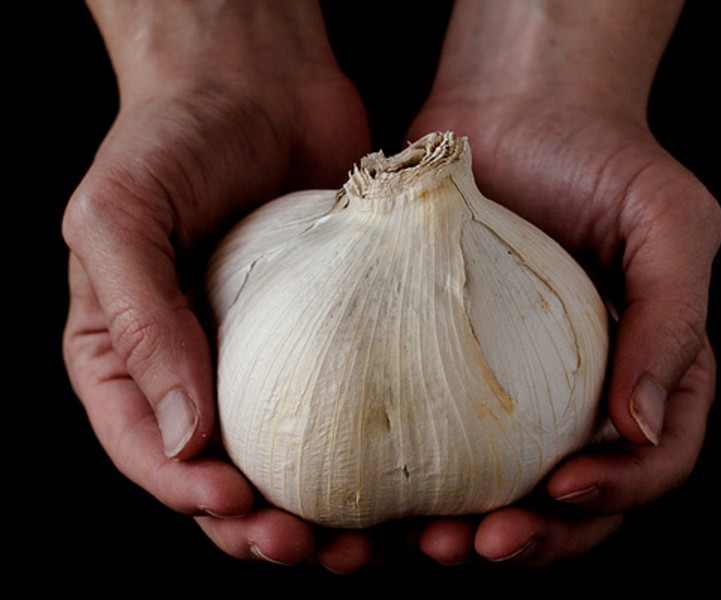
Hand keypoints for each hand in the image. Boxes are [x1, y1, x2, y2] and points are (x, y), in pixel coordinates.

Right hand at [62, 0, 374, 572]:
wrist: (257, 82)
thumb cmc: (172, 137)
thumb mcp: (121, 217)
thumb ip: (138, 322)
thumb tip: (180, 437)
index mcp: (133, 359)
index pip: (150, 454)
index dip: (191, 498)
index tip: (240, 510)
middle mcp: (203, 373)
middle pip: (229, 481)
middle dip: (268, 530)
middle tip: (318, 547)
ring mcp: (275, 362)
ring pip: (298, 466)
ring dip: (329, 516)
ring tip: (370, 540)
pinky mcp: (339, 340)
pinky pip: (356, 410)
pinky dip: (379, 455)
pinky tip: (414, 476)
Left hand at [404, 0, 720, 566]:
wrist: (513, 111)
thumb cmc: (601, 157)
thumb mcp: (669, 223)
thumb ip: (673, 320)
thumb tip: (645, 426)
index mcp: (647, 374)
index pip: (655, 462)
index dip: (618, 492)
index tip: (563, 488)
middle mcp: (580, 397)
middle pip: (571, 502)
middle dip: (533, 538)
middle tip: (480, 544)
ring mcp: (510, 391)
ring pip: (495, 490)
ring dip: (462, 532)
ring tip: (421, 543)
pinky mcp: (443, 370)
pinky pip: (430, 440)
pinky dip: (407, 480)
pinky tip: (372, 495)